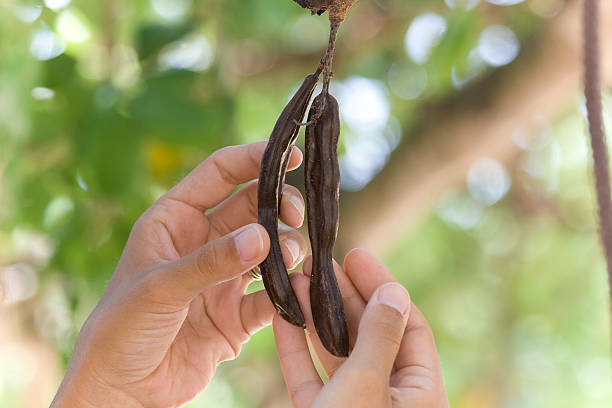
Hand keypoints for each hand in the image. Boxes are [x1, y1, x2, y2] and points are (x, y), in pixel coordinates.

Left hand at [51, 142, 308, 407]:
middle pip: (253, 207)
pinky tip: (294, 294)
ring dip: (286, 249)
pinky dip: (287, 293)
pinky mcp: (238, 314)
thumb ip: (211, 262)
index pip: (220, 175)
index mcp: (175, 220)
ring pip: (268, 250)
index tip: (291, 156)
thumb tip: (262, 237)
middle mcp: (203, 243)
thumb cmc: (121, 330)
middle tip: (295, 214)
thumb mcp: (160, 288)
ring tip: (291, 258)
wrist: (123, 391)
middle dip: (279, 205)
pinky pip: (271, 296)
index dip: (254, 159)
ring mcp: (223, 278)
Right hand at [273, 249, 448, 407]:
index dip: (382, 287)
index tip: (355, 257)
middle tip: (322, 266)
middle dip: (343, 298)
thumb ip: (379, 336)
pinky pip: (311, 378)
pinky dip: (297, 350)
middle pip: (371, 336)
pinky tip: (283, 318)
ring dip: (316, 319)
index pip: (409, 326)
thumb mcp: (367, 384)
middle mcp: (390, 398)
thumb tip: (393, 291)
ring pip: (338, 355)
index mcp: (420, 393)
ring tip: (297, 282)